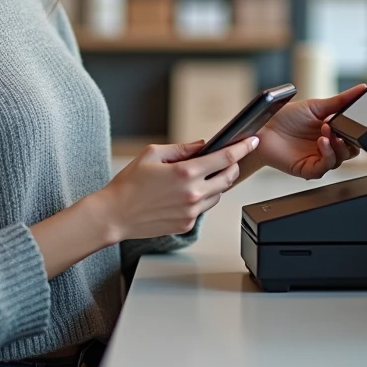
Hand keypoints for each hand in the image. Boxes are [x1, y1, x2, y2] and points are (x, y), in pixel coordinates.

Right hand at [97, 137, 259, 240]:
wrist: (115, 215)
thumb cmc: (129, 184)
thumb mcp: (152, 154)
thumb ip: (181, 148)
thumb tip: (202, 145)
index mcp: (186, 172)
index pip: (226, 158)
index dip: (242, 148)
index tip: (252, 141)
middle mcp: (193, 193)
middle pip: (229, 177)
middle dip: (233, 166)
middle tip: (227, 159)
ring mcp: (192, 212)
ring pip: (218, 194)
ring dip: (216, 183)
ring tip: (199, 177)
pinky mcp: (187, 225)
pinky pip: (204, 208)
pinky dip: (201, 198)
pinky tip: (185, 193)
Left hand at [256, 84, 366, 179]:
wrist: (263, 128)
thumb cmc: (286, 117)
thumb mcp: (318, 105)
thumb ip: (342, 101)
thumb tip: (362, 88)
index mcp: (336, 131)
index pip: (362, 134)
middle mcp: (330, 146)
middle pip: (356, 148)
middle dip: (358, 139)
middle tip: (346, 128)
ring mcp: (321, 158)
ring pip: (342, 158)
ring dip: (338, 144)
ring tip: (327, 130)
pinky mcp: (309, 169)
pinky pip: (326, 166)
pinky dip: (328, 153)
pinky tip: (322, 141)